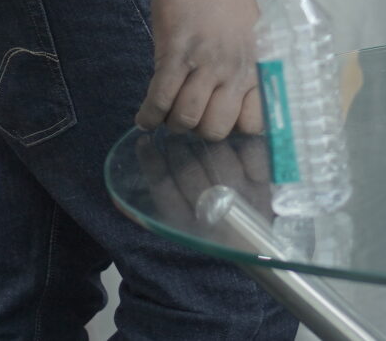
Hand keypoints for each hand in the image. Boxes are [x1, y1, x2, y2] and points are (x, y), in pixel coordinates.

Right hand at [133, 120, 266, 230]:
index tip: (144, 141)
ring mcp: (243, 197)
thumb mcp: (177, 233)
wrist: (255, 254)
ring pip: (219, 157)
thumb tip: (120, 202)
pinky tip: (229, 135)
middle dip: (176, 147)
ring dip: (204, 140)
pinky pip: (251, 153)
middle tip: (171, 135)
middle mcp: (214, 211)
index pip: (163, 187)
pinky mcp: (265, 187)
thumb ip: (148, 219)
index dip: (151, 161)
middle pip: (189, 170)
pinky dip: (239, 142)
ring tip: (195, 131)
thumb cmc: (208, 239)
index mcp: (188, 226)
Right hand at [137, 0, 265, 139]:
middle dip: (200, 129)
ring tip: (169, 113)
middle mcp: (236, 68)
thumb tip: (221, 106)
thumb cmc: (227, 0)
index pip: (254, 123)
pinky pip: (159, 99)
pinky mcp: (175, 53)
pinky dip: (149, 116)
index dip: (234, 128)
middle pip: (216, 129)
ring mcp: (206, 62)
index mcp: (259, 65)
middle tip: (192, 115)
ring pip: (186, 119)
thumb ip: (241, 72)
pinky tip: (145, 117)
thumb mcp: (251, 38)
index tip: (221, 119)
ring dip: (173, 122)